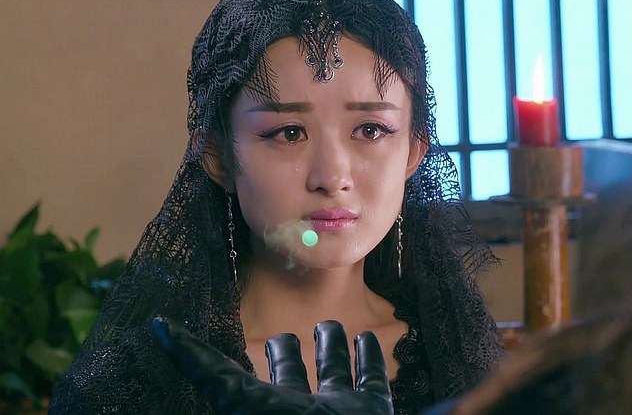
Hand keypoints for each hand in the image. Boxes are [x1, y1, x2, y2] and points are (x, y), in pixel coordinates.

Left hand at [152, 318, 392, 414]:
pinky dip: (369, 359)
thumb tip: (158, 329)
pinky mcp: (373, 411)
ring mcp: (338, 412)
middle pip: (288, 378)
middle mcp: (298, 413)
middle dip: (286, 354)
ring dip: (330, 349)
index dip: (201, 354)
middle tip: (283, 336)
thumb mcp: (240, 403)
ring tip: (328, 325)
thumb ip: (207, 372)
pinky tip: (368, 338)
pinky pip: (371, 380)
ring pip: (333, 374)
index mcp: (262, 411)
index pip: (226, 378)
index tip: (181, 329)